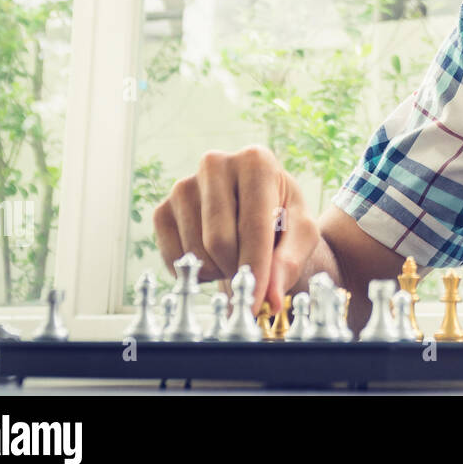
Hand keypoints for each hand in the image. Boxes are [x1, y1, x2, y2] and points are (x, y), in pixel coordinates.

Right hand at [152, 145, 319, 312]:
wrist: (256, 208)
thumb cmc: (283, 217)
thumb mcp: (300, 233)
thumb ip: (289, 262)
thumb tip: (270, 299)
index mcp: (256, 160)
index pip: (253, 225)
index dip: (256, 268)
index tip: (257, 303)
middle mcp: (215, 163)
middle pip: (220, 241)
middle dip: (239, 269)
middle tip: (254, 270)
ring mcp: (182, 185)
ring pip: (197, 253)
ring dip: (220, 270)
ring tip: (236, 254)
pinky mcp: (162, 209)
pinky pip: (173, 259)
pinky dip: (196, 271)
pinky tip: (213, 255)